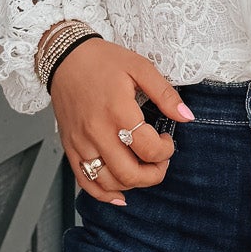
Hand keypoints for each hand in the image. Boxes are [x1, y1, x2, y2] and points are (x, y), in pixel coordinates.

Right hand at [48, 39, 193, 205]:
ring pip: (108, 182)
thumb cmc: (101, 61)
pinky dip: (103, 194)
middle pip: (129, 173)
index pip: (149, 148)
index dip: (166, 150)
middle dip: (153, 175)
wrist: (64, 57)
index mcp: (118, 111)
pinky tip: (119, 193)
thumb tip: (187, 116)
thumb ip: (165, 94)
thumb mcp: (139, 67)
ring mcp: (81, 142)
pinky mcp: (70, 147)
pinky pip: (85, 181)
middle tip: (160, 162)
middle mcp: (97, 131)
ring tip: (142, 170)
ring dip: (131, 184)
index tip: (167, 139)